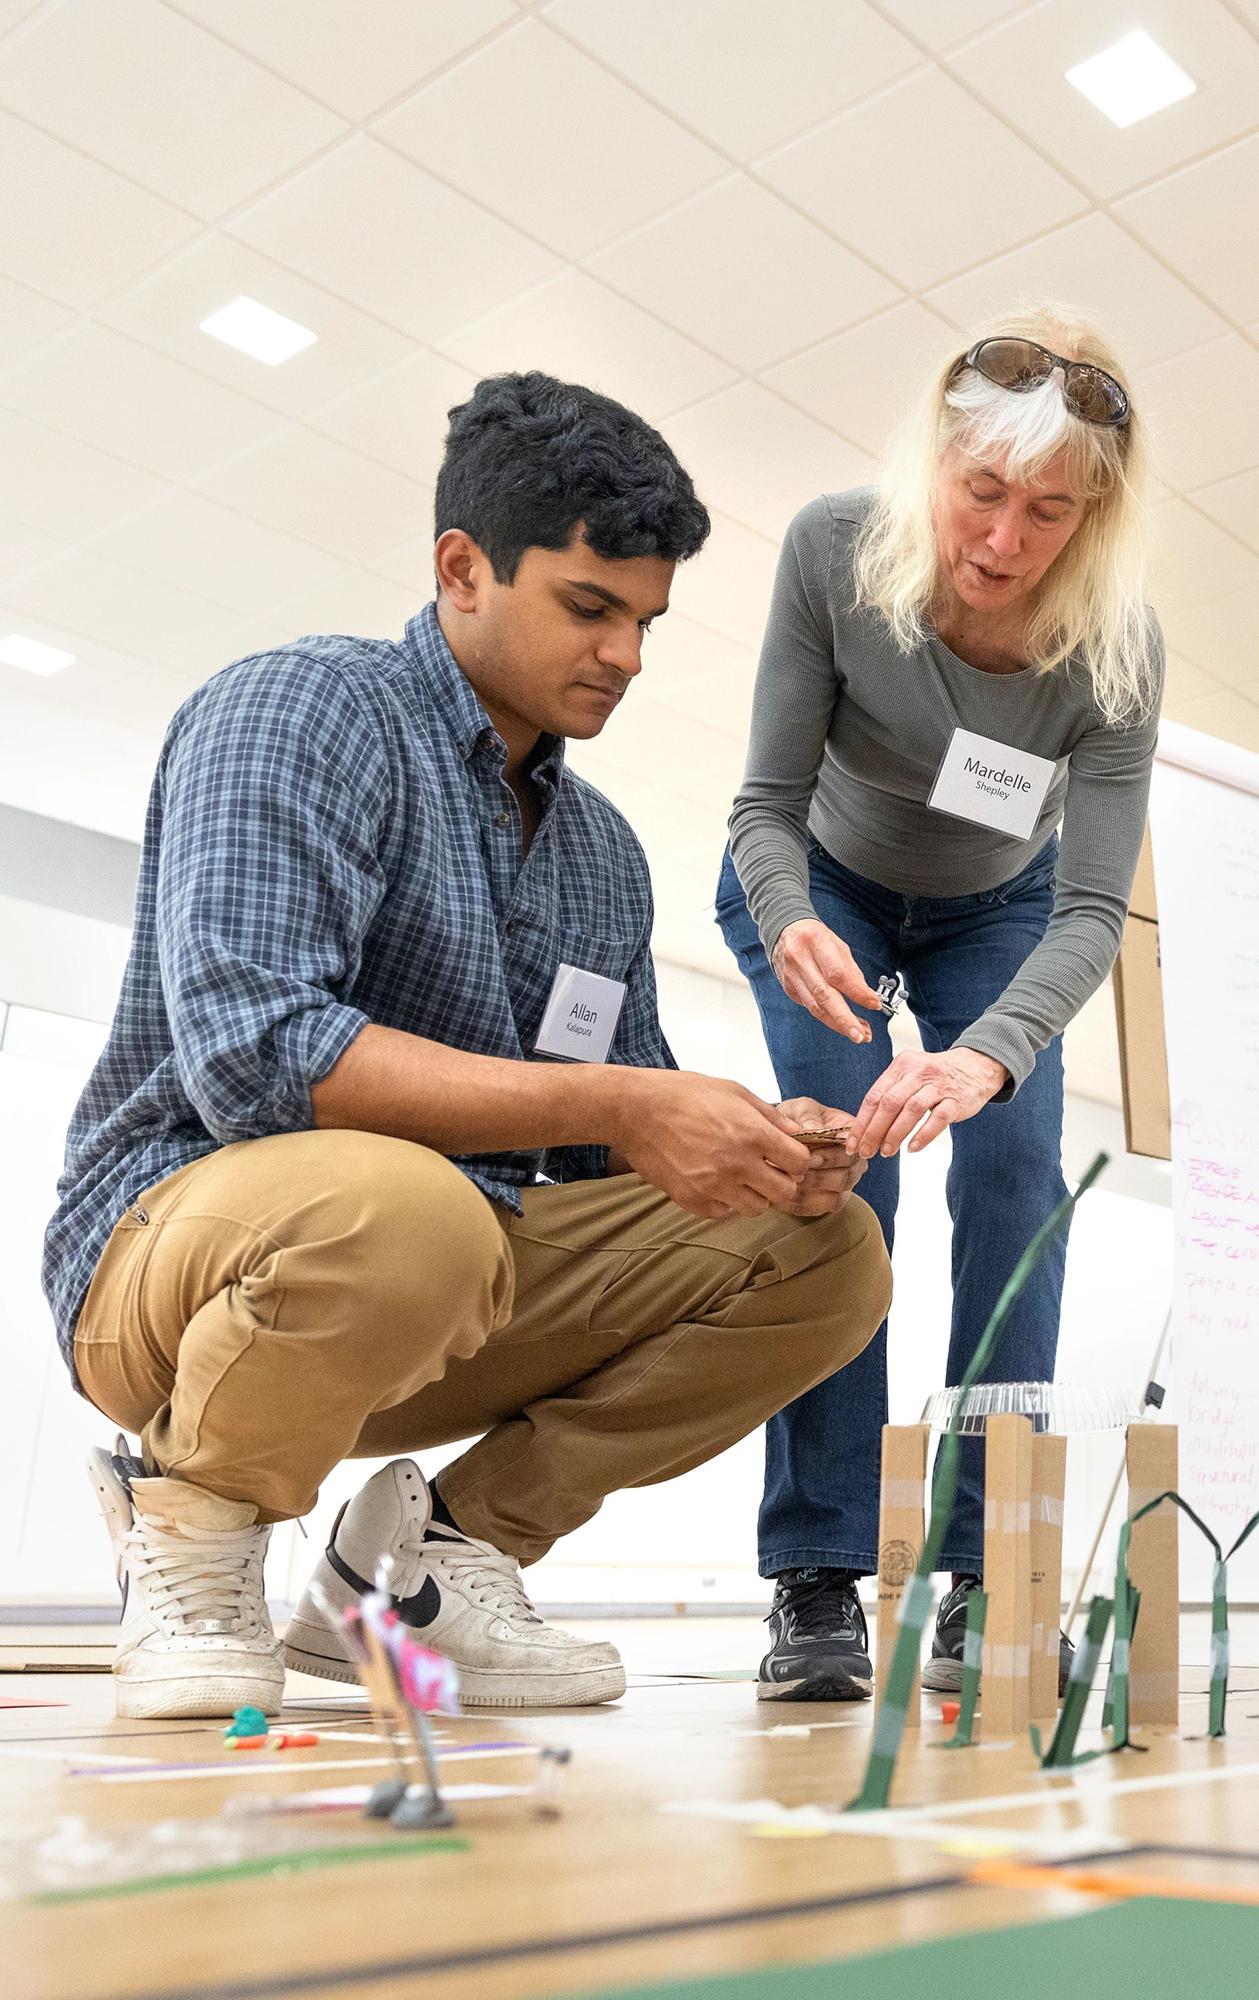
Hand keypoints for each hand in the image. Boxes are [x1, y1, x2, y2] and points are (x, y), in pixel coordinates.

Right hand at [611, 1070, 811, 1217]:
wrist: (636, 1110)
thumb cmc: (684, 1094)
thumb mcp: (734, 1091)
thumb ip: (770, 1115)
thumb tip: (796, 1133)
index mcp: (752, 1134)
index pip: (800, 1163)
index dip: (797, 1159)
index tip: (786, 1155)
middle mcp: (737, 1164)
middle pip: (784, 1192)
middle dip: (781, 1181)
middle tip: (767, 1169)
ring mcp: (714, 1186)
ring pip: (756, 1208)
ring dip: (755, 1194)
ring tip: (739, 1176)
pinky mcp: (692, 1201)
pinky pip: (724, 1213)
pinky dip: (725, 1201)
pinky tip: (715, 1182)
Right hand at [771, 919, 883, 1045]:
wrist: (783, 931)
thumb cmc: (815, 936)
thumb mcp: (838, 945)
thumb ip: (851, 971)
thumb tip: (867, 997)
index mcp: (815, 943)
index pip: (837, 974)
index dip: (857, 992)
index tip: (874, 1004)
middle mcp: (800, 960)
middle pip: (823, 995)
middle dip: (844, 1019)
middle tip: (861, 1035)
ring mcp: (791, 977)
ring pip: (815, 1007)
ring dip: (838, 1024)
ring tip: (859, 1034)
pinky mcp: (788, 989)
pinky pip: (810, 1007)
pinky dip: (828, 1018)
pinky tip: (843, 1024)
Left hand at [775, 1096, 867, 1214]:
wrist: (782, 1136)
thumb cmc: (796, 1119)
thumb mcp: (800, 1108)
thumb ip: (807, 1116)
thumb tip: (812, 1130)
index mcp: (853, 1135)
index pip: (853, 1150)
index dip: (831, 1156)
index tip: (809, 1155)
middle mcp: (854, 1161)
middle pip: (847, 1176)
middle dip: (819, 1176)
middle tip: (794, 1172)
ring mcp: (845, 1182)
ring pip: (837, 1196)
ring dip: (810, 1191)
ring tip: (787, 1182)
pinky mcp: (831, 1200)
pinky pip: (822, 1208)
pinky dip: (803, 1204)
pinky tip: (783, 1195)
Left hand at [847, 1050, 1008, 1158]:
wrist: (976, 1066)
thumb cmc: (936, 1077)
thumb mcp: (910, 1075)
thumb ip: (890, 1094)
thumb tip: (865, 1128)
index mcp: (901, 1066)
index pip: (874, 1096)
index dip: (861, 1122)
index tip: (852, 1144)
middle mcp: (918, 1072)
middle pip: (889, 1103)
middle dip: (874, 1131)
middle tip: (866, 1152)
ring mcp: (938, 1085)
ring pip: (911, 1109)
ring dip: (895, 1134)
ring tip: (887, 1152)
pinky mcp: (956, 1100)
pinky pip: (938, 1118)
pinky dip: (923, 1135)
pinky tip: (912, 1147)